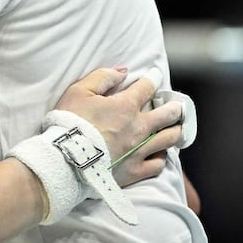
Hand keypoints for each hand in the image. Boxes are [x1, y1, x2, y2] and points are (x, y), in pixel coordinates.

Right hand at [54, 67, 183, 187]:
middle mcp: (138, 128)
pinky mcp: (135, 171)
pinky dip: (161, 157)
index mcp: (125, 106)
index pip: (146, 88)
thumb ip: (102, 77)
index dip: (153, 79)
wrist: (65, 158)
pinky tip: (159, 154)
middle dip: (175, 107)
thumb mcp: (79, 91)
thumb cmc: (69, 122)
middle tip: (177, 106)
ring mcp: (139, 151)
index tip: (156, 75)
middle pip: (168, 115)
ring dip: (175, 131)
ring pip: (169, 140)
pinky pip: (158, 165)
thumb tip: (123, 71)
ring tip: (176, 129)